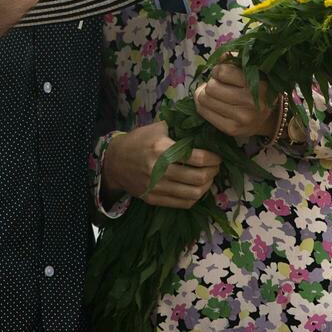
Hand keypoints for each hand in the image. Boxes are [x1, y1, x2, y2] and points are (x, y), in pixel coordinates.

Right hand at [102, 121, 220, 208]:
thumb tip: (202, 128)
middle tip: (215, 167)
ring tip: (208, 178)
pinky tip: (197, 189)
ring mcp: (156, 187)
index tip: (217, 156)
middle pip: (198, 177)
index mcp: (161, 149)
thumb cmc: (137, 141)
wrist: (114, 161)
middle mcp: (159, 170)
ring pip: (193, 193)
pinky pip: (182, 203)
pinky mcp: (153, 199)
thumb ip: (177, 128)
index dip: (212, 158)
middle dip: (212, 172)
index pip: (197, 158)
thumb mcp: (155, 128)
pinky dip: (195, 197)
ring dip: (206, 186)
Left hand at [194, 63, 278, 137]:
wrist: (267, 118)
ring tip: (214, 94)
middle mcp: (251, 103)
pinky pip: (203, 112)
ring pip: (204, 99)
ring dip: (205, 94)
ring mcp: (242, 119)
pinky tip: (211, 104)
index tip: (223, 73)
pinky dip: (203, 105)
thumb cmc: (256, 90)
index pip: (222, 72)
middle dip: (212, 83)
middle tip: (218, 85)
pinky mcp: (232, 129)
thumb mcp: (252, 71)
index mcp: (258, 85)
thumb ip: (236, 60)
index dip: (218, 70)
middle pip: (211, 87)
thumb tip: (221, 56)